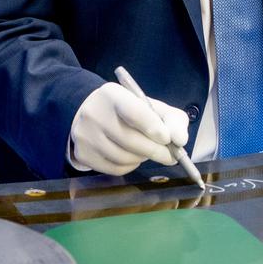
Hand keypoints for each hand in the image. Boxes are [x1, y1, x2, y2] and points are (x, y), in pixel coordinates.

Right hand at [68, 82, 189, 174]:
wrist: (93, 114)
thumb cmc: (130, 111)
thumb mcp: (153, 107)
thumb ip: (173, 120)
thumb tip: (180, 140)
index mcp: (113, 95)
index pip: (134, 112)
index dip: (153, 127)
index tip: (167, 139)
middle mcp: (93, 114)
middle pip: (130, 139)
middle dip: (156, 150)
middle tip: (170, 156)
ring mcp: (85, 136)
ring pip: (123, 157)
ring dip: (143, 158)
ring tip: (147, 151)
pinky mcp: (82, 154)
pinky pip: (114, 169)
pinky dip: (130, 166)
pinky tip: (133, 156)